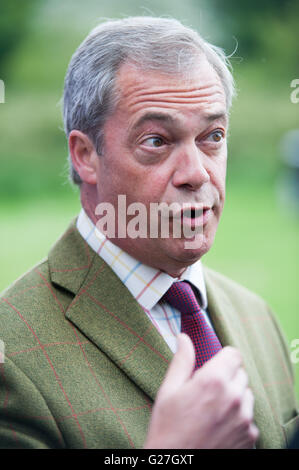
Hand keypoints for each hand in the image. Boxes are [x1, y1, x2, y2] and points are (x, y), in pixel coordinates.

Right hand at [144, 333, 258, 448]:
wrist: (176, 465)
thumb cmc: (167, 430)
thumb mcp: (168, 391)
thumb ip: (181, 361)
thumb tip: (184, 338)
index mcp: (213, 381)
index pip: (234, 354)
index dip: (223, 358)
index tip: (214, 366)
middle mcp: (234, 397)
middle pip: (240, 373)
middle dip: (226, 377)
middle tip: (207, 392)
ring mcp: (244, 418)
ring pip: (246, 395)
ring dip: (235, 397)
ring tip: (213, 410)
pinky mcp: (250, 436)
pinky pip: (249, 417)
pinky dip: (238, 418)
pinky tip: (219, 426)